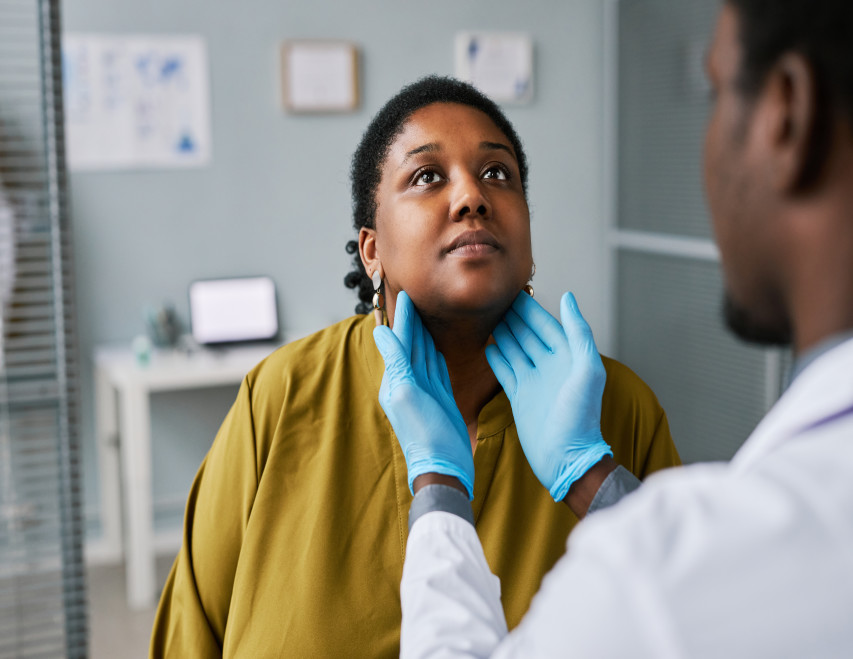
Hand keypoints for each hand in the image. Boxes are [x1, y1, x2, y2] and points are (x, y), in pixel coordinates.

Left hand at [373, 291, 473, 498]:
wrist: (444, 466)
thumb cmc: (426, 434)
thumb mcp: (407, 394)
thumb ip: (396, 362)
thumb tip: (381, 333)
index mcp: (396, 380)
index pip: (400, 341)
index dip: (404, 318)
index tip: (406, 294)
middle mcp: (408, 383)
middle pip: (411, 345)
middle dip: (411, 321)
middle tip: (414, 297)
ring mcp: (425, 391)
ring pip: (423, 355)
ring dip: (422, 335)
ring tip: (423, 316)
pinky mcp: (440, 399)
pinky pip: (436, 370)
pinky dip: (434, 355)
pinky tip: (435, 346)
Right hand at [485, 292, 611, 500]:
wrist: (566, 458)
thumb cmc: (581, 416)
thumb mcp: (587, 370)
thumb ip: (579, 333)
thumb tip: (569, 298)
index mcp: (567, 357)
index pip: (546, 325)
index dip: (531, 308)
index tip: (514, 290)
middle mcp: (549, 366)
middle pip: (528, 334)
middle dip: (513, 317)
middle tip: (494, 299)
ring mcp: (534, 381)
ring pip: (515, 349)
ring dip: (503, 333)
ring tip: (488, 317)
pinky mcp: (520, 397)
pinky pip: (506, 371)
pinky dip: (497, 358)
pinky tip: (487, 346)